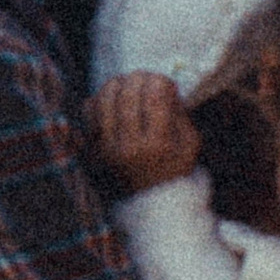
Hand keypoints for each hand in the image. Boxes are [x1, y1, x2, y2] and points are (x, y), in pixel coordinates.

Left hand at [90, 72, 199, 190]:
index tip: (166, 84)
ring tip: (128, 83)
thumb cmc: (175, 169)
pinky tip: (112, 99)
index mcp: (159, 144)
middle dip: (139, 77)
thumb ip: (180, 112)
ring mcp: (106, 148)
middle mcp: (129, 146)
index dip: (161, 80)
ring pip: (105, 97)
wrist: (150, 203)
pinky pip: (89, 111)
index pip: (155, 96)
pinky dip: (99, 98)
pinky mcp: (92, 149)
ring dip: (118, 82)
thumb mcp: (190, 143)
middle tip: (146, 78)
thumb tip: (164, 84)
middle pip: (128, 93)